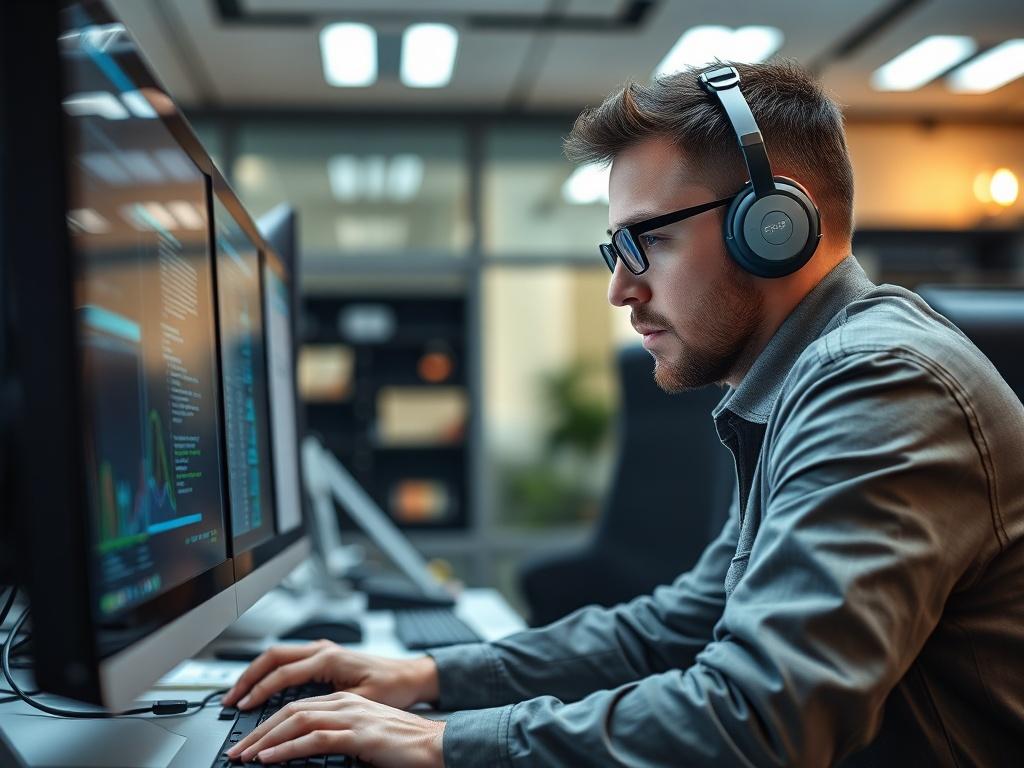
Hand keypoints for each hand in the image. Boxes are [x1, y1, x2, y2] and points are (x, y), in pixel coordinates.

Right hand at [221, 641, 438, 710]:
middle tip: (229, 700)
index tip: (241, 709)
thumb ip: (330, 707)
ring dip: (256, 674)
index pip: (282, 674)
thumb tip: (301, 720)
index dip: (259, 693)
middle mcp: (323, 650)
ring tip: (238, 695)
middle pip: (272, 657)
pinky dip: (270, 673)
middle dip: (247, 678)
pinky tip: (262, 689)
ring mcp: (323, 651)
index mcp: (329, 658)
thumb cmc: (392, 687)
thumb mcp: (360, 701)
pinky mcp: (325, 657)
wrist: (411, 676)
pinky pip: (289, 660)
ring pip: (278, 656)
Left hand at [226, 691, 444, 766]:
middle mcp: (344, 702)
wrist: (434, 743)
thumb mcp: (362, 732)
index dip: (267, 721)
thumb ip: (335, 733)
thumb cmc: (402, 741)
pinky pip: (315, 738)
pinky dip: (287, 748)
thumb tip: (303, 746)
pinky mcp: (359, 735)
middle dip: (258, 730)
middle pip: (289, 710)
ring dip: (265, 739)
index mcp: (344, 699)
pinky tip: (270, 758)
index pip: (295, 705)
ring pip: (297, 720)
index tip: (248, 740)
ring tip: (245, 756)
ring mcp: (351, 716)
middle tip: (236, 750)